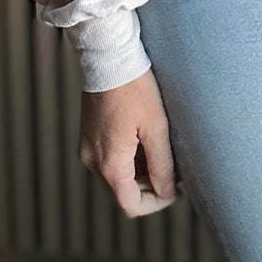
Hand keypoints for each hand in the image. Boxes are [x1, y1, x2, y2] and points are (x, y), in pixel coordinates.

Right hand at [78, 67, 181, 216]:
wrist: (108, 55)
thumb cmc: (135, 87)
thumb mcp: (156, 127)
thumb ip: (162, 165)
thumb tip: (168, 192)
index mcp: (109, 163)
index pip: (130, 205)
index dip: (156, 202)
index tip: (175, 188)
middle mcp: (92, 161)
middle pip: (122, 193)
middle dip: (148, 186)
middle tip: (172, 168)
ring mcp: (87, 148)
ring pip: (115, 177)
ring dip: (138, 172)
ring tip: (160, 149)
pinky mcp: (87, 136)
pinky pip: (108, 160)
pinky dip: (127, 159)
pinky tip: (143, 138)